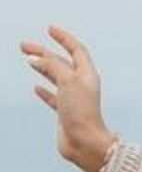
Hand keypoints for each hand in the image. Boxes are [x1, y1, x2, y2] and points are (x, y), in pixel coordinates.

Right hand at [21, 26, 114, 171]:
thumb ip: (52, 67)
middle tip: (23, 46)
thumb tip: (36, 58)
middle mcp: (82, 85)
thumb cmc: (82, 112)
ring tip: (27, 60)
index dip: (64, 38)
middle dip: (44, 52)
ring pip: (55, 78)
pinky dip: (44, 90)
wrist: (85, 142)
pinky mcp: (65, 113)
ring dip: (42, 67)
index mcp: (87, 74)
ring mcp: (73, 99)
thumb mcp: (68, 81)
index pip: (76, 50)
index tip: (50, 29)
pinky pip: (53, 97)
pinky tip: (36, 88)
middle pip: (61, 62)